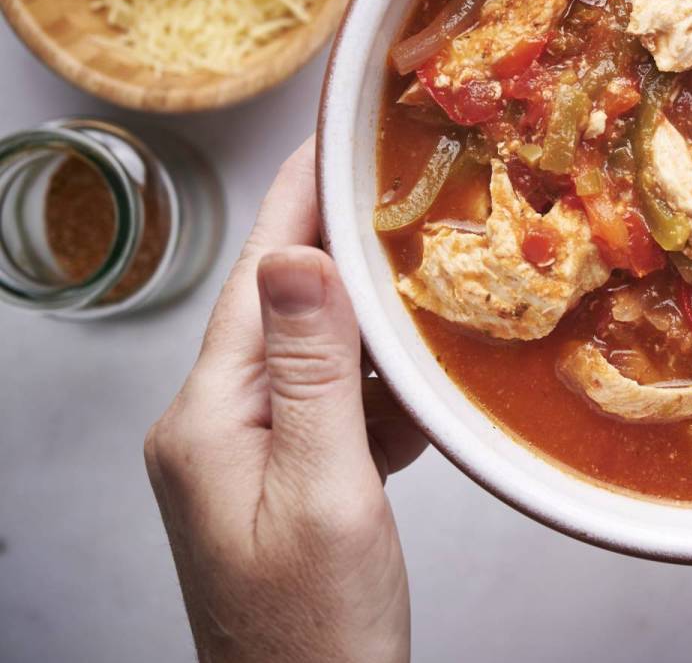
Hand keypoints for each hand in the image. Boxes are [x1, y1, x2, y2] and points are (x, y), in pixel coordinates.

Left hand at [145, 139, 426, 662]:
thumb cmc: (314, 630)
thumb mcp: (324, 491)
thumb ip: (313, 371)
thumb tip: (299, 258)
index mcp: (211, 419)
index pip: (259, 277)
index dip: (300, 200)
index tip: (338, 134)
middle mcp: (218, 426)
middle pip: (282, 305)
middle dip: (338, 238)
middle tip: (394, 178)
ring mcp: (250, 456)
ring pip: (314, 352)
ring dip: (368, 308)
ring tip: (425, 255)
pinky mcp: (288, 482)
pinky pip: (334, 405)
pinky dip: (381, 379)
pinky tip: (422, 367)